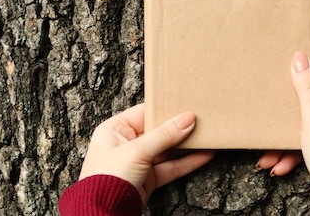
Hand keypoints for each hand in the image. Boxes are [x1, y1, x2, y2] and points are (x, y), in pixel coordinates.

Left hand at [78, 104, 214, 204]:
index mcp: (114, 129)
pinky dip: (186, 162)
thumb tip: (186, 119)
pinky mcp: (147, 179)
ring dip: (185, 145)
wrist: (102, 212)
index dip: (164, 109)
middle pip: (157, 131)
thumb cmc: (107, 178)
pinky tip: (203, 156)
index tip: (185, 104)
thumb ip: (163, 135)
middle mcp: (125, 143)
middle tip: (200, 118)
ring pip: (166, 150)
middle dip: (178, 127)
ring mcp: (137, 162)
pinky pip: (169, 167)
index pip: (143, 113)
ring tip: (207, 136)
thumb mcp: (136, 151)